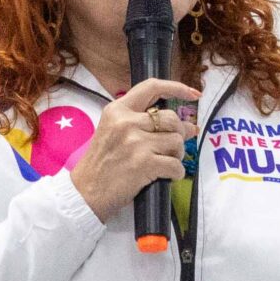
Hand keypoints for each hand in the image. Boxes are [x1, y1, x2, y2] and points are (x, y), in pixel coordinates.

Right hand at [69, 77, 198, 218]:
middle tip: (176, 145)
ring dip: (177, 154)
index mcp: (117, 110)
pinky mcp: (145, 163)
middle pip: (171, 118)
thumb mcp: (113, 132)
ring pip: (176, 141)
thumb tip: (186, 125)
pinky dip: (176, 173)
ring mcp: (136, 142)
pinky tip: (166, 176)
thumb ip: (141, 123)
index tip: (194, 94)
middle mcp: (127, 122)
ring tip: (165, 162)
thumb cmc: (101, 164)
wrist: (85, 193)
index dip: (177, 88)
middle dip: (180, 132)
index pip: (152, 87)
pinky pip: (176, 165)